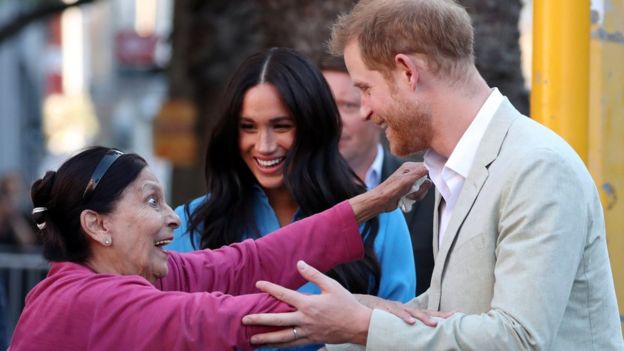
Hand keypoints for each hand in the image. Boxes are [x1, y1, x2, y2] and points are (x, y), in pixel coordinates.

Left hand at [242, 261, 371, 346]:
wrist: (359, 325)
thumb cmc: (346, 303)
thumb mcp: (331, 285)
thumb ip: (314, 274)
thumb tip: (299, 263)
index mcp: (309, 303)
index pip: (284, 295)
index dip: (270, 288)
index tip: (258, 284)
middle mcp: (305, 319)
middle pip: (277, 320)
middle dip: (259, 320)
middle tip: (244, 319)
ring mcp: (307, 332)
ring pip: (282, 337)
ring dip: (266, 338)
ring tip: (252, 340)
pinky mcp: (311, 340)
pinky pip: (293, 344)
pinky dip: (281, 345)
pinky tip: (272, 346)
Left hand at [349, 162, 427, 223]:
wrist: (381, 201)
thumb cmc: (390, 190)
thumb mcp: (406, 180)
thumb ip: (419, 172)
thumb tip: (430, 167)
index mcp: (409, 167)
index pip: (427, 167)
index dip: (428, 176)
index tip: (422, 182)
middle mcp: (411, 173)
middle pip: (427, 180)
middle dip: (421, 189)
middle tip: (410, 190)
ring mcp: (411, 182)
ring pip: (424, 189)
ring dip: (417, 195)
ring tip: (407, 195)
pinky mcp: (411, 190)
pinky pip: (420, 194)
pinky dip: (414, 198)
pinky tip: (406, 198)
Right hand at [354, 294, 452, 326]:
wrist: (361, 303)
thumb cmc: (379, 315)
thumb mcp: (393, 322)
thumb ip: (404, 329)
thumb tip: (416, 339)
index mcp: (408, 312)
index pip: (427, 313)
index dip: (440, 314)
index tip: (455, 315)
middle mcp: (404, 308)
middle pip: (424, 311)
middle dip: (437, 315)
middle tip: (450, 318)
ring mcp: (396, 308)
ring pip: (412, 312)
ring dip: (423, 318)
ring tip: (433, 324)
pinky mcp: (386, 308)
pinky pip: (396, 313)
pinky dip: (404, 318)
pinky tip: (411, 323)